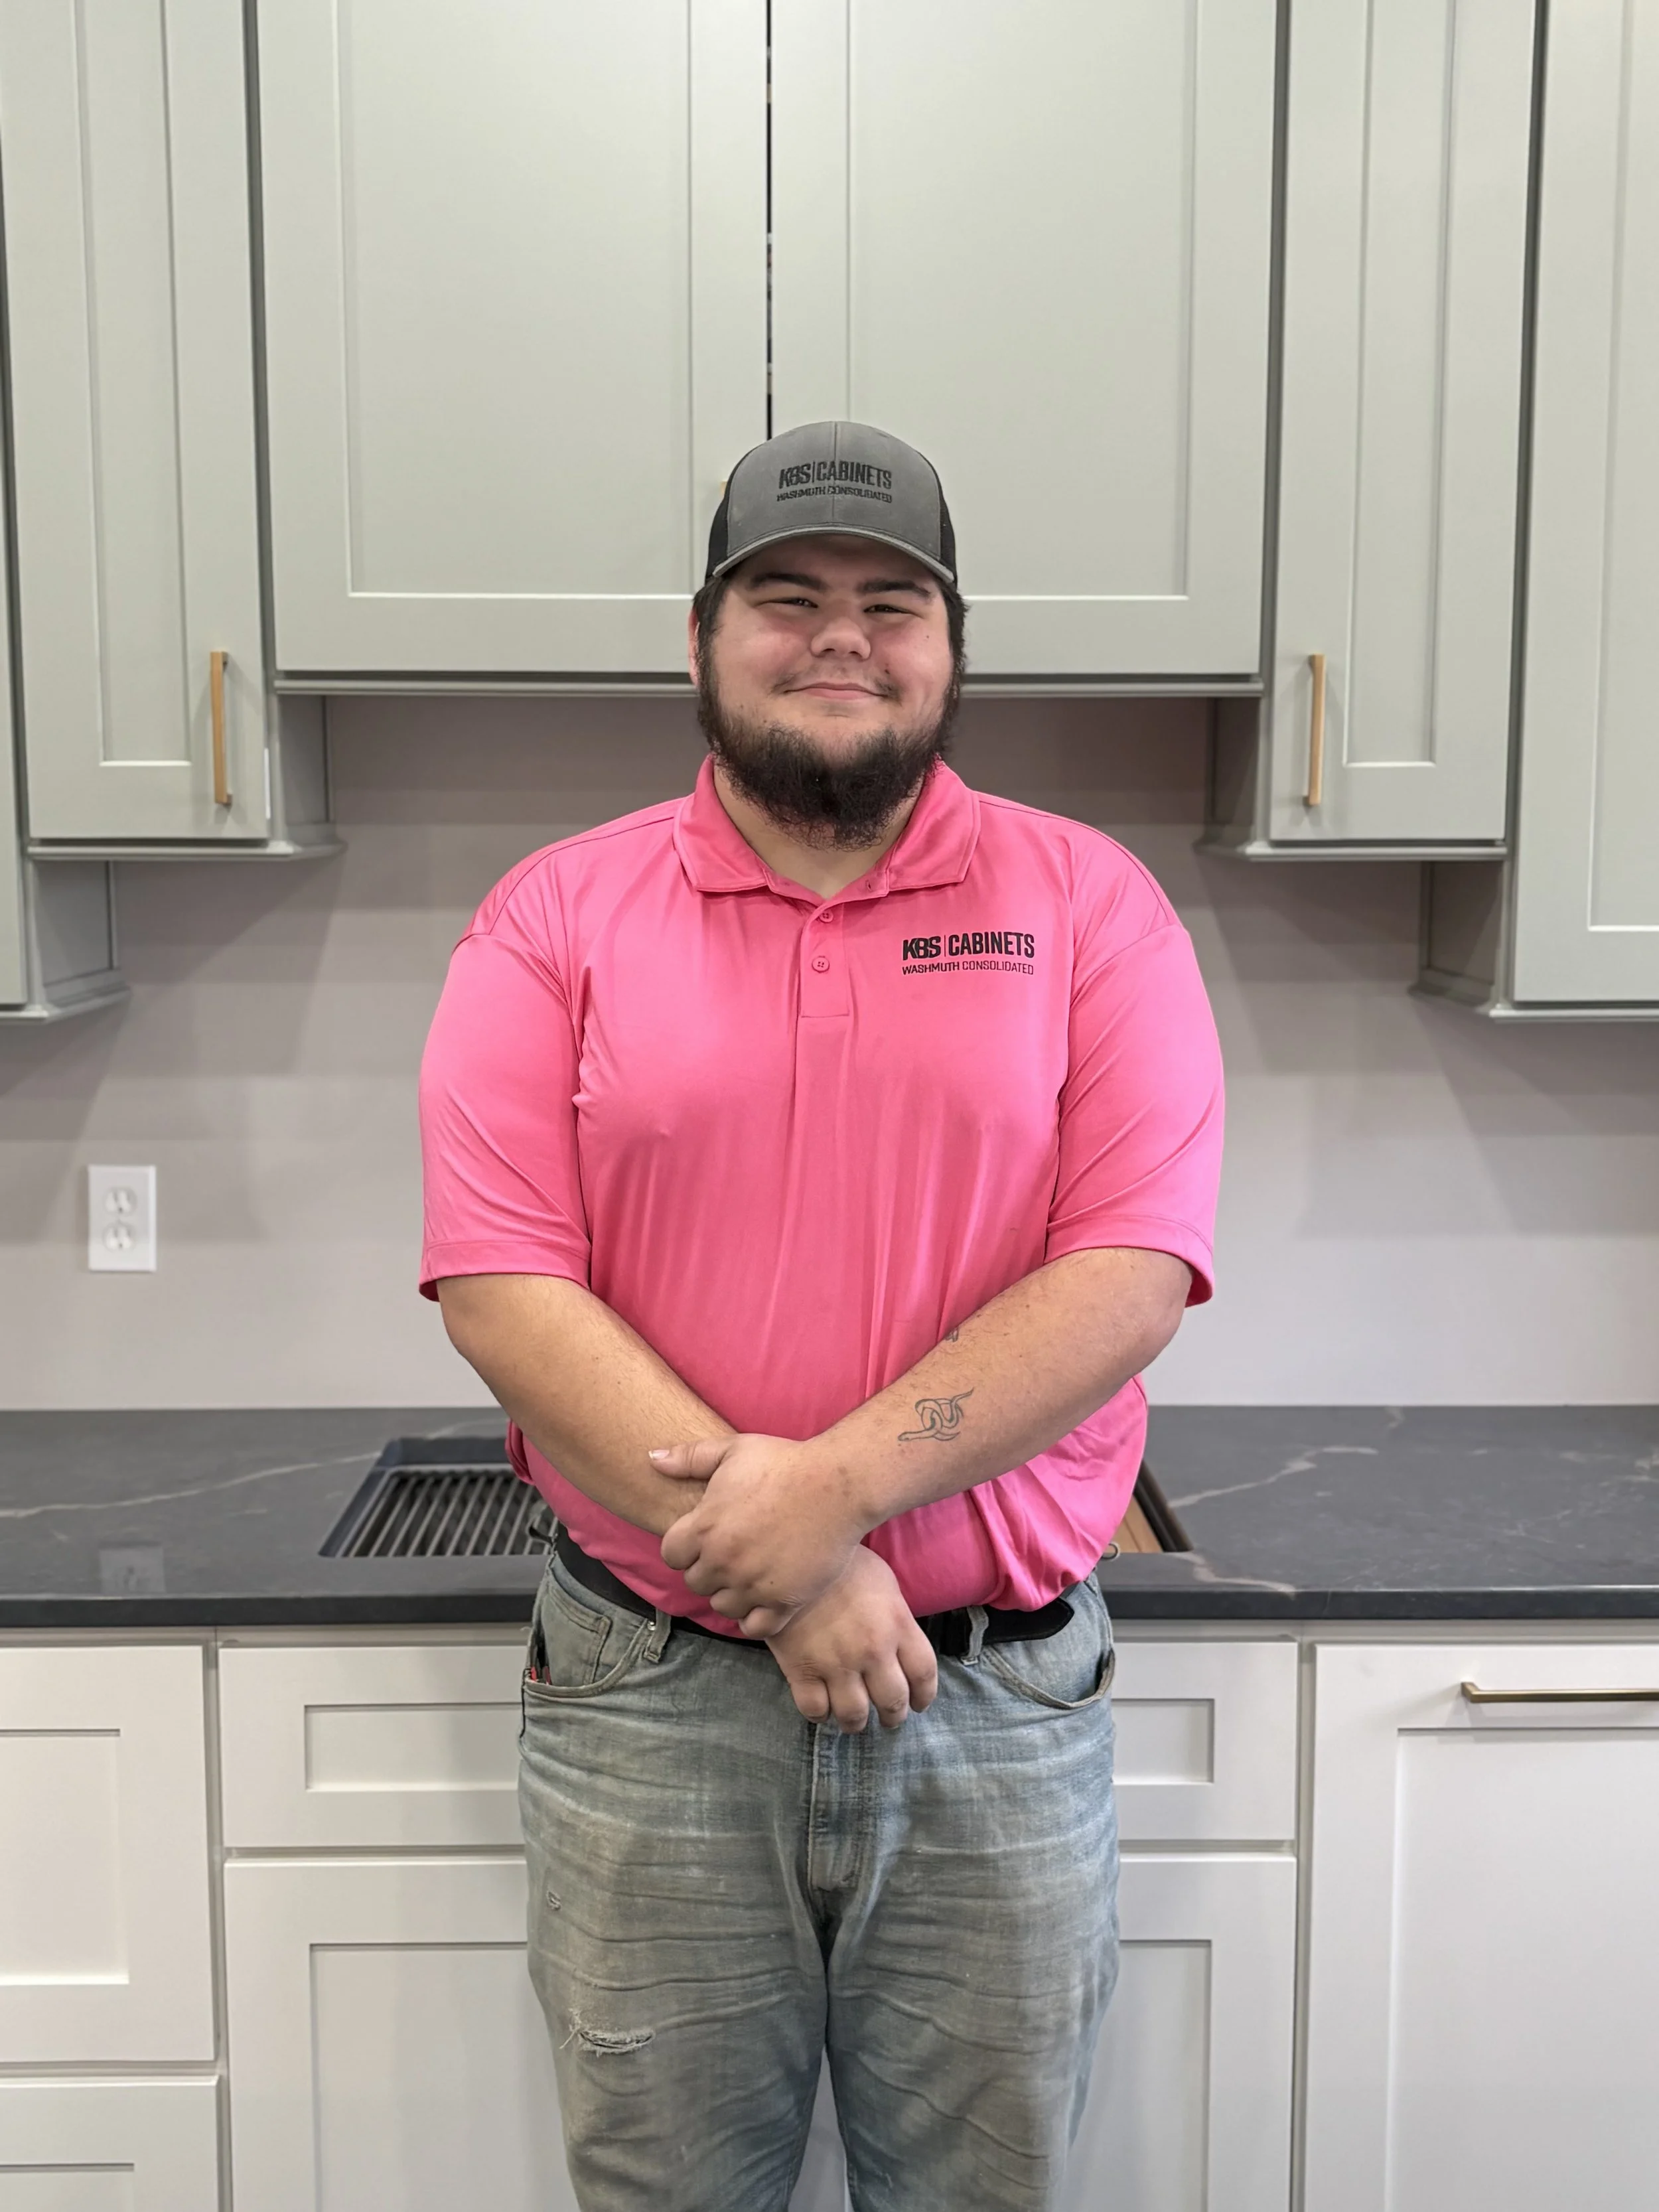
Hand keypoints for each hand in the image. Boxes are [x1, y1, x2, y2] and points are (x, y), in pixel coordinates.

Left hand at [652, 1433, 868, 1635]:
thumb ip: (689, 1457)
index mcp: (705, 1527)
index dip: (686, 1547)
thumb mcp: (733, 1450)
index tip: (705, 1537)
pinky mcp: (784, 1602)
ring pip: (723, 1606)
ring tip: (750, 1573)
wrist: (838, 1485)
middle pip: (696, 1582)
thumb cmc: (785, 1462)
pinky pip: (755, 1626)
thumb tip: (652, 1459)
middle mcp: (723, 1561)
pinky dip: (756, 1617)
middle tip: (732, 1553)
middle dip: (708, 1569)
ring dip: (731, 1593)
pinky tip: (766, 1597)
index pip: (671, 1555)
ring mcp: (753, 1585)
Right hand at [765, 1546, 937, 1731]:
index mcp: (897, 1625)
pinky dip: (820, 1716)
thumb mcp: (883, 1581)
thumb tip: (901, 1646)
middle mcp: (872, 1650)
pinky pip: (815, 1710)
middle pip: (893, 1702)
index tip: (918, 1704)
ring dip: (856, 1723)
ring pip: (855, 1715)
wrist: (793, 1553)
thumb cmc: (842, 1563)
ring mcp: (836, 1663)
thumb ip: (896, 1618)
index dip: (924, 1696)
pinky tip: (822, 1707)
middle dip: (893, 1716)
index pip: (923, 1674)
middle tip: (888, 1718)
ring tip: (854, 1720)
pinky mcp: (801, 1669)